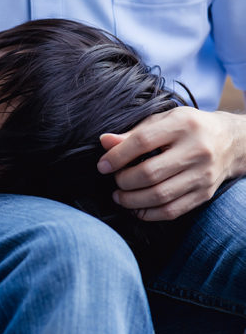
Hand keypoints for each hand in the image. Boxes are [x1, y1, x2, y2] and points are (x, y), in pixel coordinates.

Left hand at [97, 107, 245, 220]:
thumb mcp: (163, 120)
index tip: (102, 166)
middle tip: (115, 180)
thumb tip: (104, 141)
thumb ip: (134, 132)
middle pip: (150, 173)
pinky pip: (172, 211)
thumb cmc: (188, 128)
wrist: (231, 142)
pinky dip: (148, 213)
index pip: (143, 142)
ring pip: (160, 196)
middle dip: (124, 180)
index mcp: (183, 125)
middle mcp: (197, 151)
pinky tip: (136, 208)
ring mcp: (203, 175)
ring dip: (132, 200)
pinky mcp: (205, 194)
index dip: (117, 156)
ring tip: (119, 196)